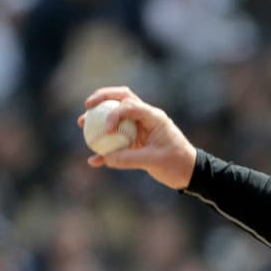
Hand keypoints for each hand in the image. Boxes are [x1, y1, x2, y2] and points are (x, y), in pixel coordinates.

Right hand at [80, 87, 197, 189]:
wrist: (188, 173)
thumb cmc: (177, 163)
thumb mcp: (155, 161)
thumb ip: (130, 158)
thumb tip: (106, 158)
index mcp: (154, 117)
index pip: (130, 105)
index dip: (115, 113)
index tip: (107, 128)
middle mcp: (146, 118)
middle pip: (122, 98)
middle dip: (103, 98)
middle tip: (87, 105)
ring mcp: (140, 128)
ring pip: (116, 116)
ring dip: (99, 117)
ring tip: (82, 124)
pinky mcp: (135, 141)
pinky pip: (117, 141)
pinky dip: (105, 149)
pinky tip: (94, 160)